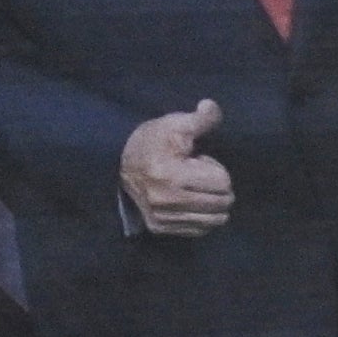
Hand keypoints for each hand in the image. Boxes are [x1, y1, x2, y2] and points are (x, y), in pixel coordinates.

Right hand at [119, 100, 234, 233]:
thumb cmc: (150, 142)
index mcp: (171, 175)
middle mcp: (166, 201)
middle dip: (218, 186)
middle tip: (197, 175)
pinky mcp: (159, 227)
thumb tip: (211, 106)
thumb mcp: (174, 124)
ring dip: (212, 203)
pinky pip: (199, 230)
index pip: (222, 182)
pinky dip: (203, 217)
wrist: (115, 162)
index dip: (215, 168)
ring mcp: (162, 217)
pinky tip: (188, 201)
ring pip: (215, 220)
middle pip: (222, 202)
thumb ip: (199, 118)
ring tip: (193, 188)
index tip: (198, 161)